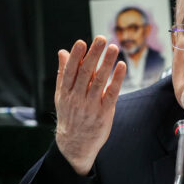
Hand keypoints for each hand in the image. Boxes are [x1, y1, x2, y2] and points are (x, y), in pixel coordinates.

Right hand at [54, 37, 126, 175]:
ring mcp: (91, 106)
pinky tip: (121, 67)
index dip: (76, 56)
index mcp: (66, 92)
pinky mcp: (104, 113)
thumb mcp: (61, 95)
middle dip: (93, 55)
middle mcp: (77, 98)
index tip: (81, 42)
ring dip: (107, 63)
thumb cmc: (70, 116)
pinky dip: (116, 80)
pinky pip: (111, 94)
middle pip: (85, 73)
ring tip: (113, 48)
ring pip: (99, 81)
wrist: (75, 144)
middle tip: (101, 39)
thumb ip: (63, 73)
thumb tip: (62, 52)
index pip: (70, 71)